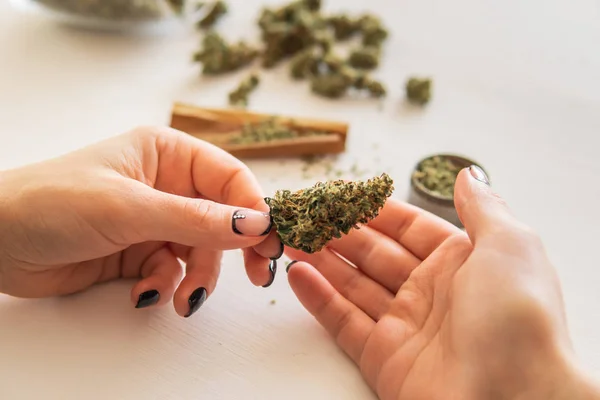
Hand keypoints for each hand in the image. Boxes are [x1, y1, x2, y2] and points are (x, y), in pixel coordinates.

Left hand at [0, 126, 281, 316]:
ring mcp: (155, 219)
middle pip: (223, 217)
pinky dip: (168, 286)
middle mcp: (168, 184)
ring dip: (197, 277)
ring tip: (183, 301)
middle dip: (234, 249)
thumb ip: (196, 219)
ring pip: (202, 250)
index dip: (252, 209)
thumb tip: (256, 224)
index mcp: (168, 154)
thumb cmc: (54, 203)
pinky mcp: (141, 251)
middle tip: (255, 277)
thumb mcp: (130, 208)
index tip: (267, 243)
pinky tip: (147, 295)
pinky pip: (175, 270)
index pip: (229, 179)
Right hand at [286, 167, 597, 398]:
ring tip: (289, 236)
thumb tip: (467, 176)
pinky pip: (344, 322)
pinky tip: (297, 274)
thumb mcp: (509, 246)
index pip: (407, 228)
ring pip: (354, 285)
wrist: (512, 399)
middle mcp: (433, 292)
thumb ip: (482, 208)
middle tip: (303, 213)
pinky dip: (318, 299)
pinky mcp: (384, 358)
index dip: (372, 209)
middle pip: (374, 254)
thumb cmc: (517, 317)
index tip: (339, 192)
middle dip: (337, 232)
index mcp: (462, 262)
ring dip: (321, 260)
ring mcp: (406, 326)